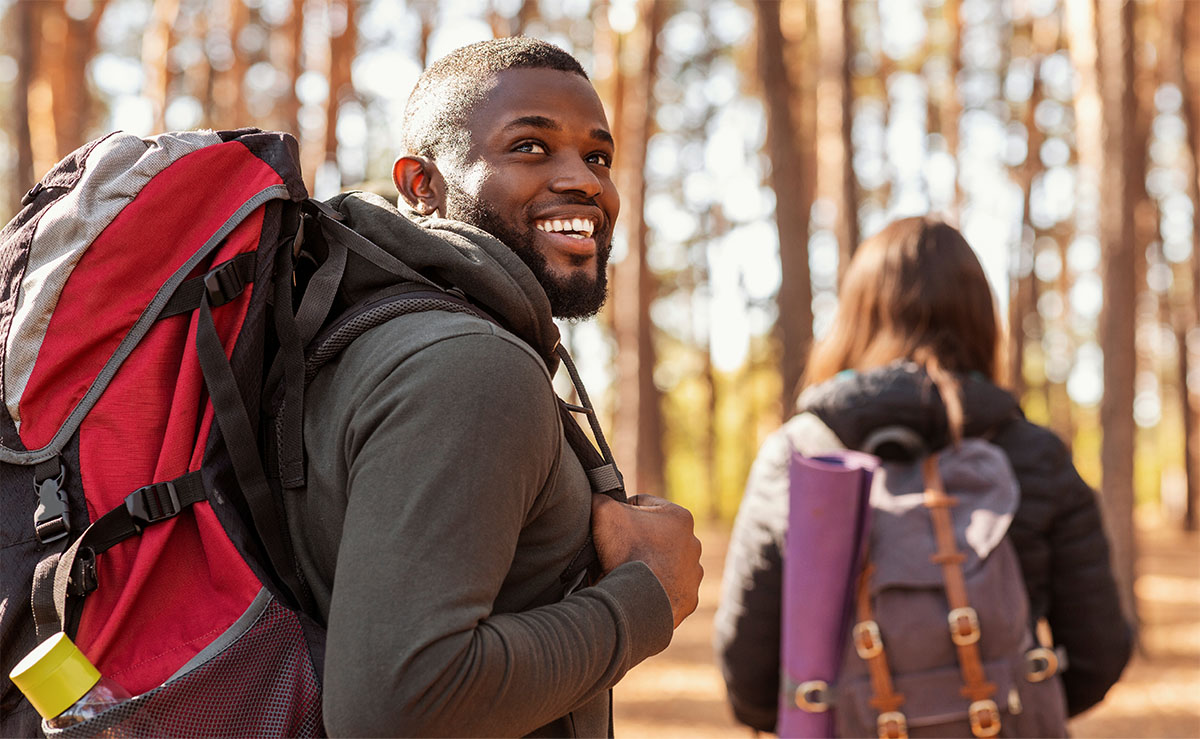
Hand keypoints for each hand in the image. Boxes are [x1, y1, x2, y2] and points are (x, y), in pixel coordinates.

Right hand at [591, 493, 702, 628]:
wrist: (637, 600)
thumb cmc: (626, 552)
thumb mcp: (605, 511)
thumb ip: (601, 497)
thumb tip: (596, 495)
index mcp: (679, 517)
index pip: (643, 504)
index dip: (622, 512)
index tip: (613, 526)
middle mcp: (694, 544)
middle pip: (656, 535)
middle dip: (638, 540)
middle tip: (618, 551)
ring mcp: (694, 574)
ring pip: (665, 563)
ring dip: (649, 565)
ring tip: (629, 572)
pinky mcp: (689, 599)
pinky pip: (668, 590)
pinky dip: (655, 589)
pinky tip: (639, 590)